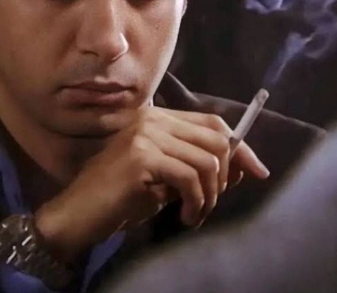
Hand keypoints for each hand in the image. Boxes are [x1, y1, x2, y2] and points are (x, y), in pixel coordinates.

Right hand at [35, 106, 268, 261]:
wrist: (78, 213)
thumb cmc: (121, 197)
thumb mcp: (166, 179)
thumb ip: (197, 166)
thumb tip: (244, 168)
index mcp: (158, 119)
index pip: (213, 123)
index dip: (240, 147)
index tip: (257, 171)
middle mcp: (153, 120)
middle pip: (217, 139)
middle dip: (227, 175)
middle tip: (210, 202)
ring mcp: (146, 136)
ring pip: (208, 161)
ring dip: (210, 196)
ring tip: (195, 214)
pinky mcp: (142, 157)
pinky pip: (190, 178)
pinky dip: (197, 202)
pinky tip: (185, 217)